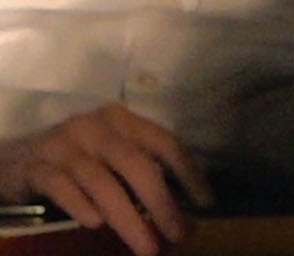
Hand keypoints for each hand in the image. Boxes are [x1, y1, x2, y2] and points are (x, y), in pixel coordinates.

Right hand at [0, 104, 211, 255]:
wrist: (12, 160)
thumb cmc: (72, 160)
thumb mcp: (108, 156)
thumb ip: (139, 171)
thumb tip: (181, 209)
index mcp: (122, 120)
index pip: (165, 142)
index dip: (188, 173)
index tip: (205, 203)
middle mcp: (95, 126)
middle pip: (136, 164)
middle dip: (161, 202)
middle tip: (178, 234)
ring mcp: (63, 144)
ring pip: (102, 181)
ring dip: (128, 217)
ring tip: (146, 246)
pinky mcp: (36, 167)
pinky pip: (62, 187)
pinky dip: (81, 206)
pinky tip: (96, 225)